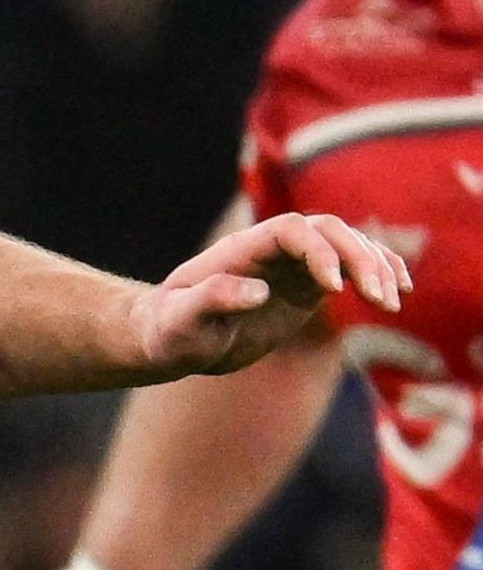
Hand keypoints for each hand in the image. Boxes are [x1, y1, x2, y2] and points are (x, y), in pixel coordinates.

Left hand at [134, 213, 405, 376]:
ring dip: (376, 267)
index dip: (318, 252)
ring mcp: (292, 265)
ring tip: (390, 303)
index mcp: (241, 250)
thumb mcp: (180, 322)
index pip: (291, 231)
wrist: (173, 338)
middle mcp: (272, 250)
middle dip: (359, 258)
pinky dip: (379, 272)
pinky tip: (400, 292)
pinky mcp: (307, 285)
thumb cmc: (169, 331)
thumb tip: (257, 291)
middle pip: (328, 231)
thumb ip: (211, 301)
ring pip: (347, 245)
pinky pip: (351, 267)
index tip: (333, 290)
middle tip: (379, 299)